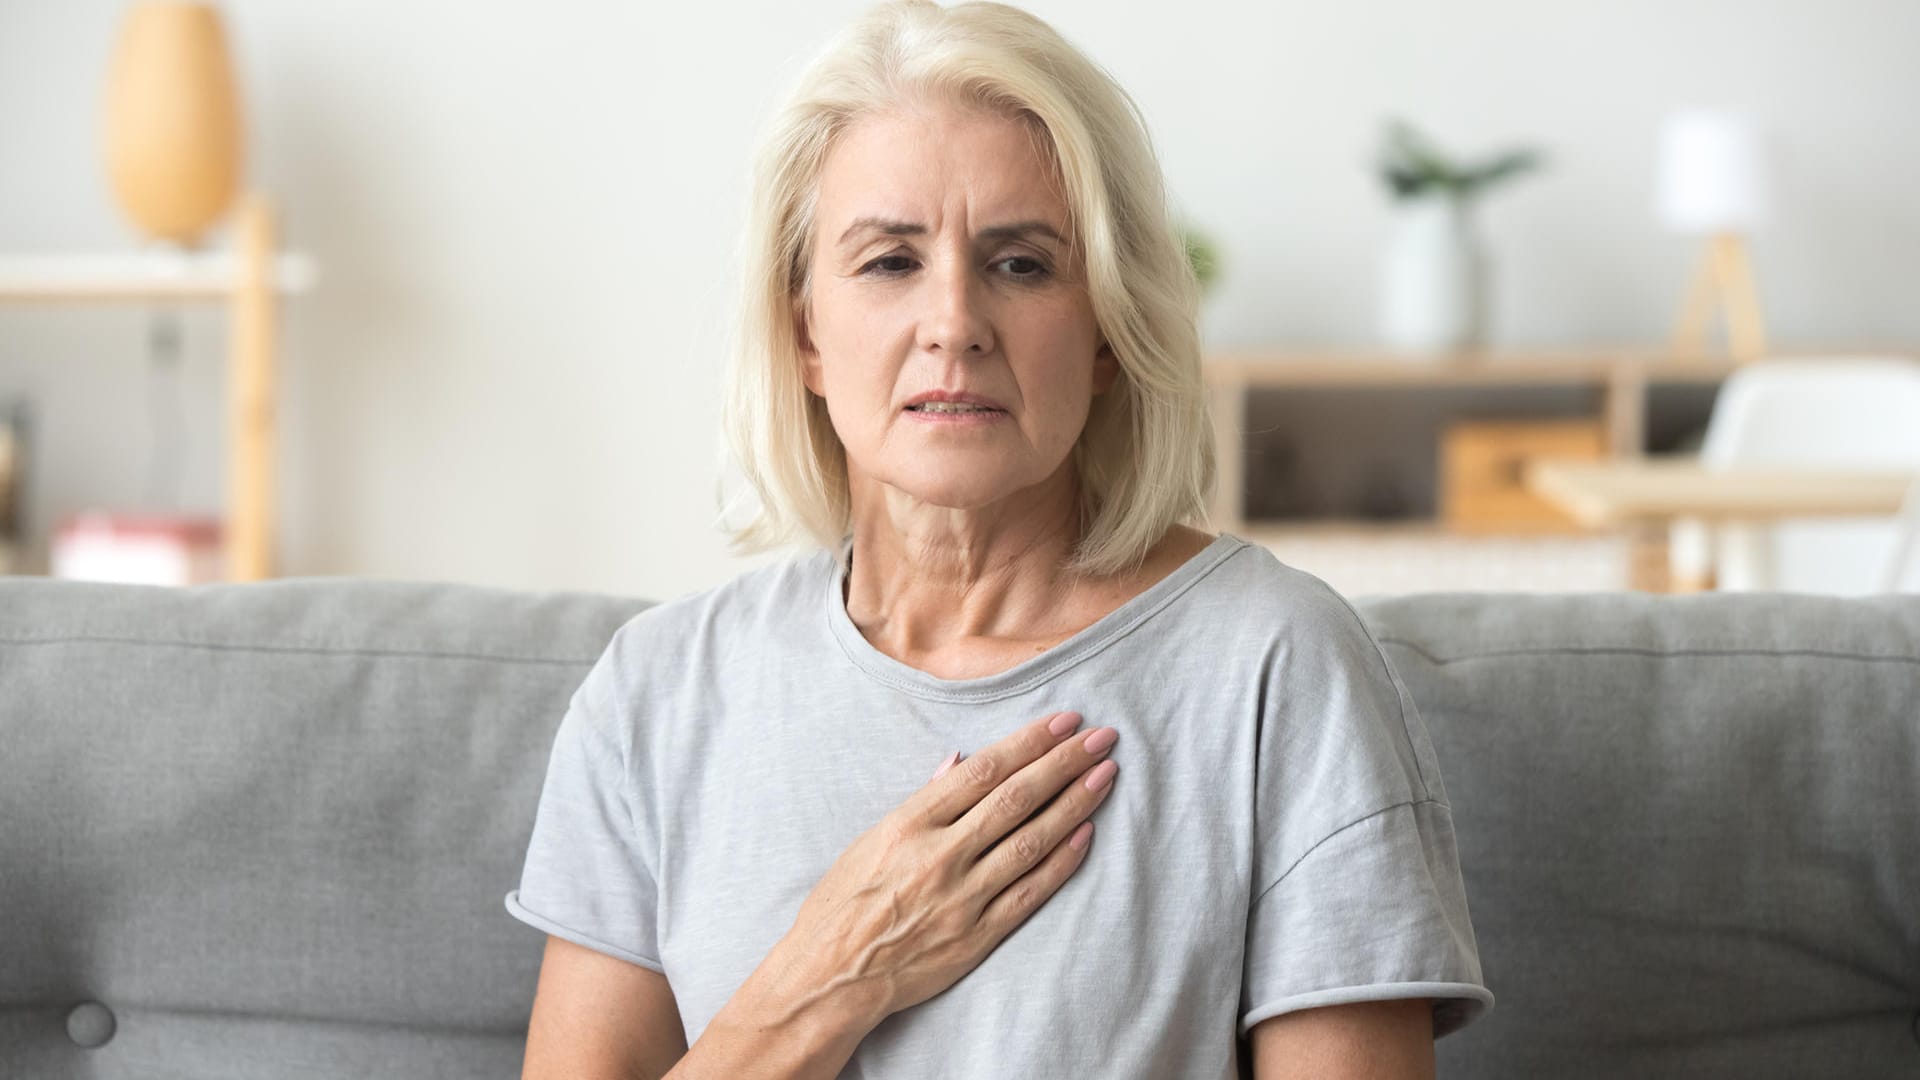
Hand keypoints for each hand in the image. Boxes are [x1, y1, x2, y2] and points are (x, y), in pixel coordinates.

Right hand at [749, 710, 1119, 1029]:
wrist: (831, 976)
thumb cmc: (842, 904)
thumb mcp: (870, 840)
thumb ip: (920, 802)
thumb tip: (959, 762)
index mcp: (910, 824)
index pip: (983, 771)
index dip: (1028, 743)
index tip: (1063, 722)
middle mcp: (940, 856)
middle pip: (1016, 798)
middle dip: (1064, 763)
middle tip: (1101, 738)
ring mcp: (962, 897)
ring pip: (1031, 841)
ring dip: (1074, 804)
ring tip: (1105, 776)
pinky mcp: (977, 936)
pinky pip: (1029, 892)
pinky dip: (1061, 861)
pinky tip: (1087, 834)